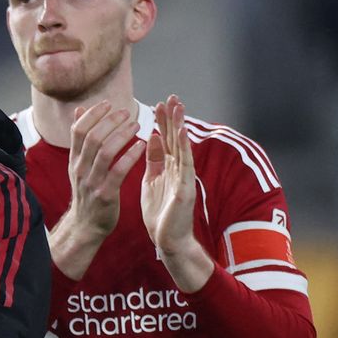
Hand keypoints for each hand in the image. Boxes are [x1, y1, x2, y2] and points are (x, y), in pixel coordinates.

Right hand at [48, 101, 145, 279]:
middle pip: (92, 137)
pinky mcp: (105, 194)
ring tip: (137, 126)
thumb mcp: (79, 165)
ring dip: (122, 135)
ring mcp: (92, 182)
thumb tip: (80, 111)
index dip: (93, 114)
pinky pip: (118, 171)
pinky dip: (130, 156)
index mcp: (74, 160)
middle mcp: (80, 169)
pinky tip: (141, 146)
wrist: (86, 225)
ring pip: (105, 151)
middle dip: (110, 121)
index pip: (78, 130)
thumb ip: (81, 139)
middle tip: (127, 113)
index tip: (109, 104)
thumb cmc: (88, 192)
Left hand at [141, 95, 212, 291]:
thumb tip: (153, 139)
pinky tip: (181, 133)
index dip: (163, 122)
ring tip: (178, 107)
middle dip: (173, 118)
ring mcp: (183, 178)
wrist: (168, 241)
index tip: (160, 103)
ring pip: (182, 147)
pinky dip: (183, 148)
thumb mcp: (153, 181)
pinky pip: (184, 166)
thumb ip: (154, 161)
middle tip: (171, 97)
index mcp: (169, 168)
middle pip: (176, 139)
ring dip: (180, 127)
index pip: (167, 140)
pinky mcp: (185, 189)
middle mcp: (179, 170)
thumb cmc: (161, 214)